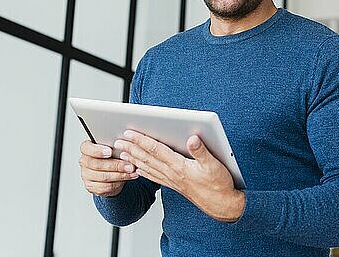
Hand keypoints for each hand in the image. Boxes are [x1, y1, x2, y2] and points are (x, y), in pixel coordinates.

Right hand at [79, 140, 139, 196]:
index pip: (86, 148)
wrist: (111, 172)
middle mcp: (84, 162)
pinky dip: (118, 183)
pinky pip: (105, 187)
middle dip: (115, 165)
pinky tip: (127, 177)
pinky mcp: (91, 187)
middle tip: (129, 165)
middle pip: (96, 164)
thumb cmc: (112, 156)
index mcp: (86, 149)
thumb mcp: (114, 148)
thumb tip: (126, 145)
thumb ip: (116, 146)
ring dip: (120, 175)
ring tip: (131, 171)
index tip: (110, 151)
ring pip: (103, 177)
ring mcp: (86, 175)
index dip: (98, 150)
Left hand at [114, 130, 244, 221]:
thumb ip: (201, 151)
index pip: (156, 150)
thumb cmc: (219, 184)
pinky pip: (154, 177)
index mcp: (179, 166)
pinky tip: (137, 168)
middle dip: (131, 148)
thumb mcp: (214, 165)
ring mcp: (172, 180)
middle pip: (147, 158)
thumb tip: (192, 138)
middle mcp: (172, 174)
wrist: (222, 205)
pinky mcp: (174, 185)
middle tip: (117, 141)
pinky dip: (143, 171)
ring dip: (133, 159)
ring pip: (148, 167)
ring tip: (121, 152)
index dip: (142, 140)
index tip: (129, 133)